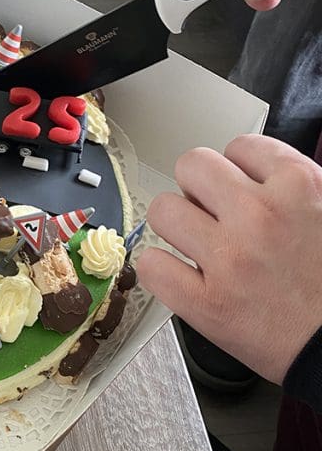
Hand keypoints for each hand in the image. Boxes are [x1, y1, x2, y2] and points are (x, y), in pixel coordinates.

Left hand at [136, 135, 321, 384]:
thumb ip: (295, 186)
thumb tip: (253, 172)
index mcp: (300, 186)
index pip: (240, 147)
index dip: (238, 169)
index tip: (242, 188)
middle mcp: (260, 215)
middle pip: (192, 166)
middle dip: (198, 187)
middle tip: (211, 211)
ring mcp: (229, 259)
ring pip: (163, 209)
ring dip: (176, 224)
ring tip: (195, 242)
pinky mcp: (206, 304)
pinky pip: (152, 266)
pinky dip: (160, 269)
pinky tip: (181, 274)